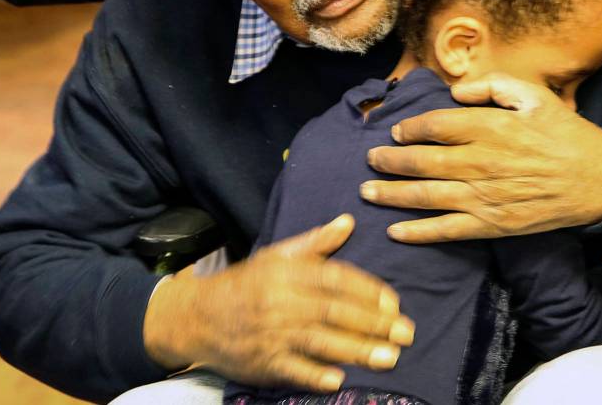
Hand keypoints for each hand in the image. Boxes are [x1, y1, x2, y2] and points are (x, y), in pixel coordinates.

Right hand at [143, 214, 414, 391]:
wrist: (196, 316)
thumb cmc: (245, 284)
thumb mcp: (277, 256)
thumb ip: (316, 243)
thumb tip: (349, 221)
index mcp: (286, 272)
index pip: (334, 279)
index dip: (366, 290)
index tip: (393, 302)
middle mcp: (280, 300)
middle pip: (333, 311)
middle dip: (373, 323)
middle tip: (405, 333)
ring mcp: (270, 332)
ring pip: (319, 340)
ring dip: (356, 350)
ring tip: (389, 357)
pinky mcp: (261, 361)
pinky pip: (291, 369)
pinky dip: (314, 375)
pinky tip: (339, 379)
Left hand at [363, 73, 601, 243]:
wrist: (599, 181)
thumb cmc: (567, 134)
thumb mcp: (535, 95)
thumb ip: (493, 86)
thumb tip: (456, 90)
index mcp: (489, 128)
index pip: (435, 126)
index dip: (409, 128)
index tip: (395, 131)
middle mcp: (480, 162)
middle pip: (421, 161)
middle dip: (390, 161)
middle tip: (370, 160)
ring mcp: (484, 197)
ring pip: (426, 196)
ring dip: (392, 194)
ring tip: (368, 191)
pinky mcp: (492, 225)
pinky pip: (447, 230)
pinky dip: (418, 232)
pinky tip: (395, 232)